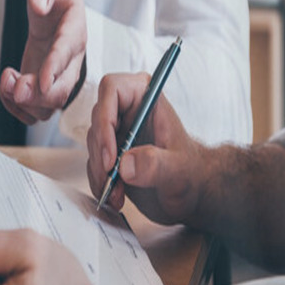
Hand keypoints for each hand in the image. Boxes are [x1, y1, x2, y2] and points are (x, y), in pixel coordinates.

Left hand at [0, 0, 86, 124]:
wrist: (54, 1)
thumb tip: (38, 3)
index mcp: (75, 26)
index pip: (68, 50)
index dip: (56, 67)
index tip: (42, 82)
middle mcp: (71, 56)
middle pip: (63, 88)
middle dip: (38, 95)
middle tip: (14, 86)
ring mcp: (59, 74)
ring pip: (50, 105)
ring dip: (25, 103)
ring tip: (7, 79)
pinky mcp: (44, 84)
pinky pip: (35, 109)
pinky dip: (17, 107)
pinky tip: (7, 84)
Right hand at [86, 73, 205, 225]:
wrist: (190, 192)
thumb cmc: (191, 172)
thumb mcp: (179, 169)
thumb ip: (156, 164)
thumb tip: (125, 164)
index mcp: (147, 98)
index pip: (113, 88)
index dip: (105, 118)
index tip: (111, 156)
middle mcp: (129, 109)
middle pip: (98, 119)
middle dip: (101, 153)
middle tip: (110, 179)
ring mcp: (118, 130)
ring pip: (94, 143)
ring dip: (100, 172)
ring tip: (117, 193)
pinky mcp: (111, 151)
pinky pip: (94, 162)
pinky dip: (100, 181)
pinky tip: (116, 195)